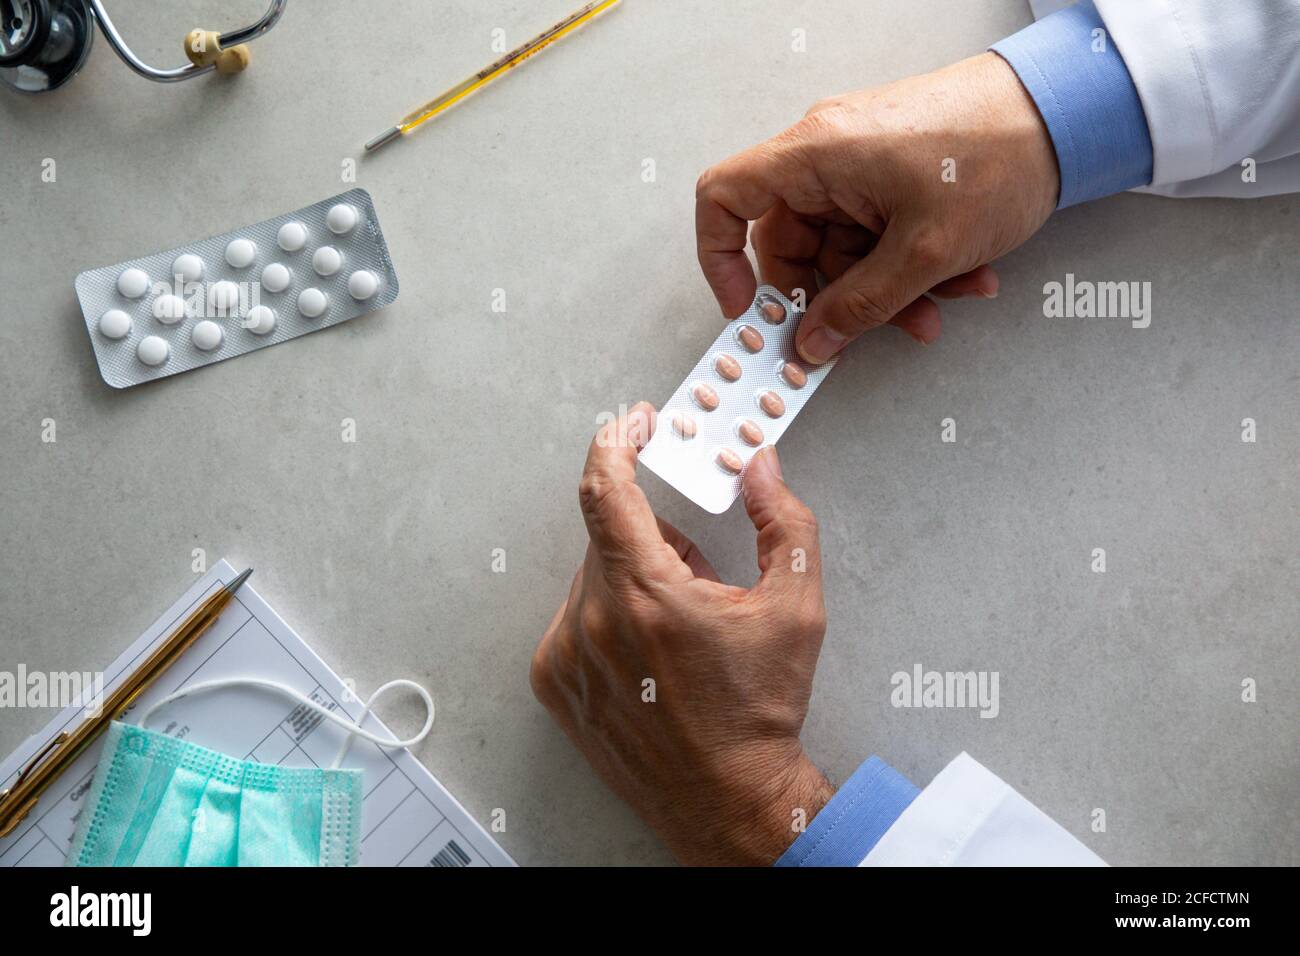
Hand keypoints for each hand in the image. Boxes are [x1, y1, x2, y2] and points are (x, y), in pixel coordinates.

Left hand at [530, 403, 834, 864]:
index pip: (606, 488)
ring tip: (678, 628)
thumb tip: (759, 468)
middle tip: (698, 574)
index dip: (616, 442)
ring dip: (632, 578)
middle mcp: (592, 621)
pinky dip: (610, 616)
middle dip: (654, 537)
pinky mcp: (555, 682)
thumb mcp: (796, 608)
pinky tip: (651, 656)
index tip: (632, 423)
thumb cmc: (759, 712)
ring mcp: (565, 655)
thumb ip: (784, 522)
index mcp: (645, 594)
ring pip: (593, 576)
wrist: (728, 801)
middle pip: (609, 535)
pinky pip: (576, 617)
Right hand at [696, 52, 1058, 360]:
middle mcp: (828, 154)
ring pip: (843, 249)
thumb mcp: (925, 251)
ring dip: (886, 291)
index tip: (745, 310)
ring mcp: (861, 165)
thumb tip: (814, 343)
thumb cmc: (996, 153)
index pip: (725, 198)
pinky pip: (879, 236)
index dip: (720, 259)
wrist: (1066, 110)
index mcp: (815, 154)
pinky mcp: (892, 175)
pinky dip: (912, 268)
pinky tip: (963, 283)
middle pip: (791, 241)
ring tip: (937, 313)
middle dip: (831, 296)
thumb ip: (861, 306)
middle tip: (858, 334)